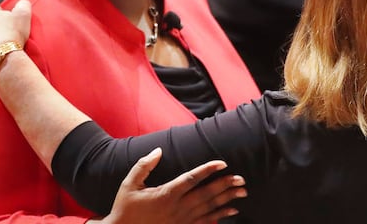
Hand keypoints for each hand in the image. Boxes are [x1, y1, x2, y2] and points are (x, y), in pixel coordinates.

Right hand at [98, 148, 246, 223]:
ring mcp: (181, 220)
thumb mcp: (129, 184)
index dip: (208, 170)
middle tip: (241, 179)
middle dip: (225, 186)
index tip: (223, 163)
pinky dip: (220, 216)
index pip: (192, 179)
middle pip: (207, 194)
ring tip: (242, 192)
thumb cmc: (125, 208)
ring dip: (227, 200)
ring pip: (209, 208)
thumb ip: (144, 165)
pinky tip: (232, 212)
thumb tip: (158, 150)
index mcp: (166, 194)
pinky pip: (205, 222)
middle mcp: (177, 208)